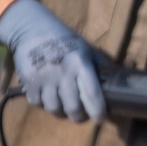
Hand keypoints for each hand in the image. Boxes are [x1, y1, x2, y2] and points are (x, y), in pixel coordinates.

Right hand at [0, 0, 104, 122]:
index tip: (100, 118)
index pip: (92, 94)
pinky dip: (44, 104)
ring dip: (61, 112)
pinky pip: (38, 104)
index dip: (98, 111)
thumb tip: (118, 84)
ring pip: (54, 109)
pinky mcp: (28, 81)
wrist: (32, 27)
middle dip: (79, 116)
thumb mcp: (86, 49)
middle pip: (73, 108)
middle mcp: (62, 72)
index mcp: (80, 63)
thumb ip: (100, 66)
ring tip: (64, 106)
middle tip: (81, 114)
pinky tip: (48, 95)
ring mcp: (43, 77)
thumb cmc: (65, 40)